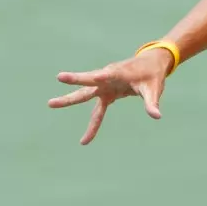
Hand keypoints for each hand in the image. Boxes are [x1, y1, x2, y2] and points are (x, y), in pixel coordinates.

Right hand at [47, 50, 173, 145]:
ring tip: (50, 103)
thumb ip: (152, 102)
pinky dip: (93, 125)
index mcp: (119, 73)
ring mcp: (104, 85)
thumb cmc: (152, 75)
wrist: (150, 65)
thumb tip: (156, 116)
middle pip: (88, 82)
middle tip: (59, 77)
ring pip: (85, 94)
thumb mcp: (154, 88)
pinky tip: (85, 140)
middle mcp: (107, 77)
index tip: (94, 76)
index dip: (100, 76)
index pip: (107, 74)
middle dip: (74, 80)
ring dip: (69, 99)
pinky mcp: (106, 93)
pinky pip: (97, 112)